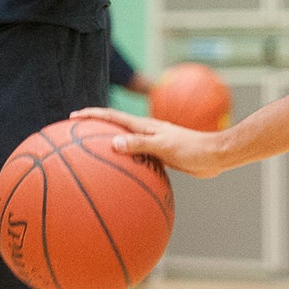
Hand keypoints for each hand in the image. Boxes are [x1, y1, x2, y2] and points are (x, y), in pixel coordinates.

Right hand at [71, 106, 232, 177]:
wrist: (215, 156)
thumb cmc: (192, 149)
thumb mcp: (164, 147)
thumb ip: (140, 144)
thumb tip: (113, 142)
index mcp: (144, 125)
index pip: (112, 116)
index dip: (92, 115)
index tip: (72, 117)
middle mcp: (146, 131)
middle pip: (114, 125)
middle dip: (94, 127)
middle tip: (74, 133)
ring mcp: (153, 143)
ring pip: (124, 141)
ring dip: (107, 143)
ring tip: (91, 153)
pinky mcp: (160, 155)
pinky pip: (135, 156)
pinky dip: (124, 160)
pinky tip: (120, 173)